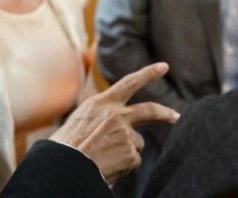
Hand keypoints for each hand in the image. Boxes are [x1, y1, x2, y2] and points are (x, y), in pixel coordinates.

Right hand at [50, 62, 178, 182]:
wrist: (62, 169)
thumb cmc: (62, 151)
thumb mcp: (78, 123)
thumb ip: (99, 118)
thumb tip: (113, 125)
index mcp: (100, 103)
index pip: (129, 83)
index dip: (148, 73)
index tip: (164, 66)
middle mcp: (116, 114)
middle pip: (149, 110)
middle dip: (164, 113)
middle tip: (175, 116)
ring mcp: (125, 132)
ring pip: (136, 143)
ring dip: (125, 153)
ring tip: (103, 161)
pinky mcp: (129, 151)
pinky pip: (133, 161)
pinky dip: (124, 167)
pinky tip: (107, 169)